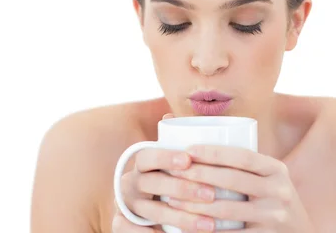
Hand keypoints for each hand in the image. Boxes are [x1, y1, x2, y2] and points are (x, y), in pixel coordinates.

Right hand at [112, 114, 217, 232]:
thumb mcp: (170, 158)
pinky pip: (133, 232)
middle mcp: (131, 183)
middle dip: (183, 189)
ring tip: (209, 224)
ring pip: (151, 212)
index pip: (148, 156)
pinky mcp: (125, 225)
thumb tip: (173, 113)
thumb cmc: (166, 176)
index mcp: (141, 164)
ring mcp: (129, 206)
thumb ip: (175, 139)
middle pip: (152, 184)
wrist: (141, 204)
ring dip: (181, 218)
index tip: (187, 159)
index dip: (165, 157)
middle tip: (211, 194)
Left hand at [165, 144, 314, 232]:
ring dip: (194, 205)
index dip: (214, 152)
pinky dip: (205, 231)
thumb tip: (192, 127)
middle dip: (198, 174)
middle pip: (232, 180)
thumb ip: (241, 161)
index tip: (188, 150)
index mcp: (277, 169)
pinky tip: (187, 226)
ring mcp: (274, 217)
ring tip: (172, 200)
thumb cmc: (269, 199)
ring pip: (226, 209)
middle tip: (173, 173)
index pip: (243, 156)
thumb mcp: (268, 177)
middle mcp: (279, 191)